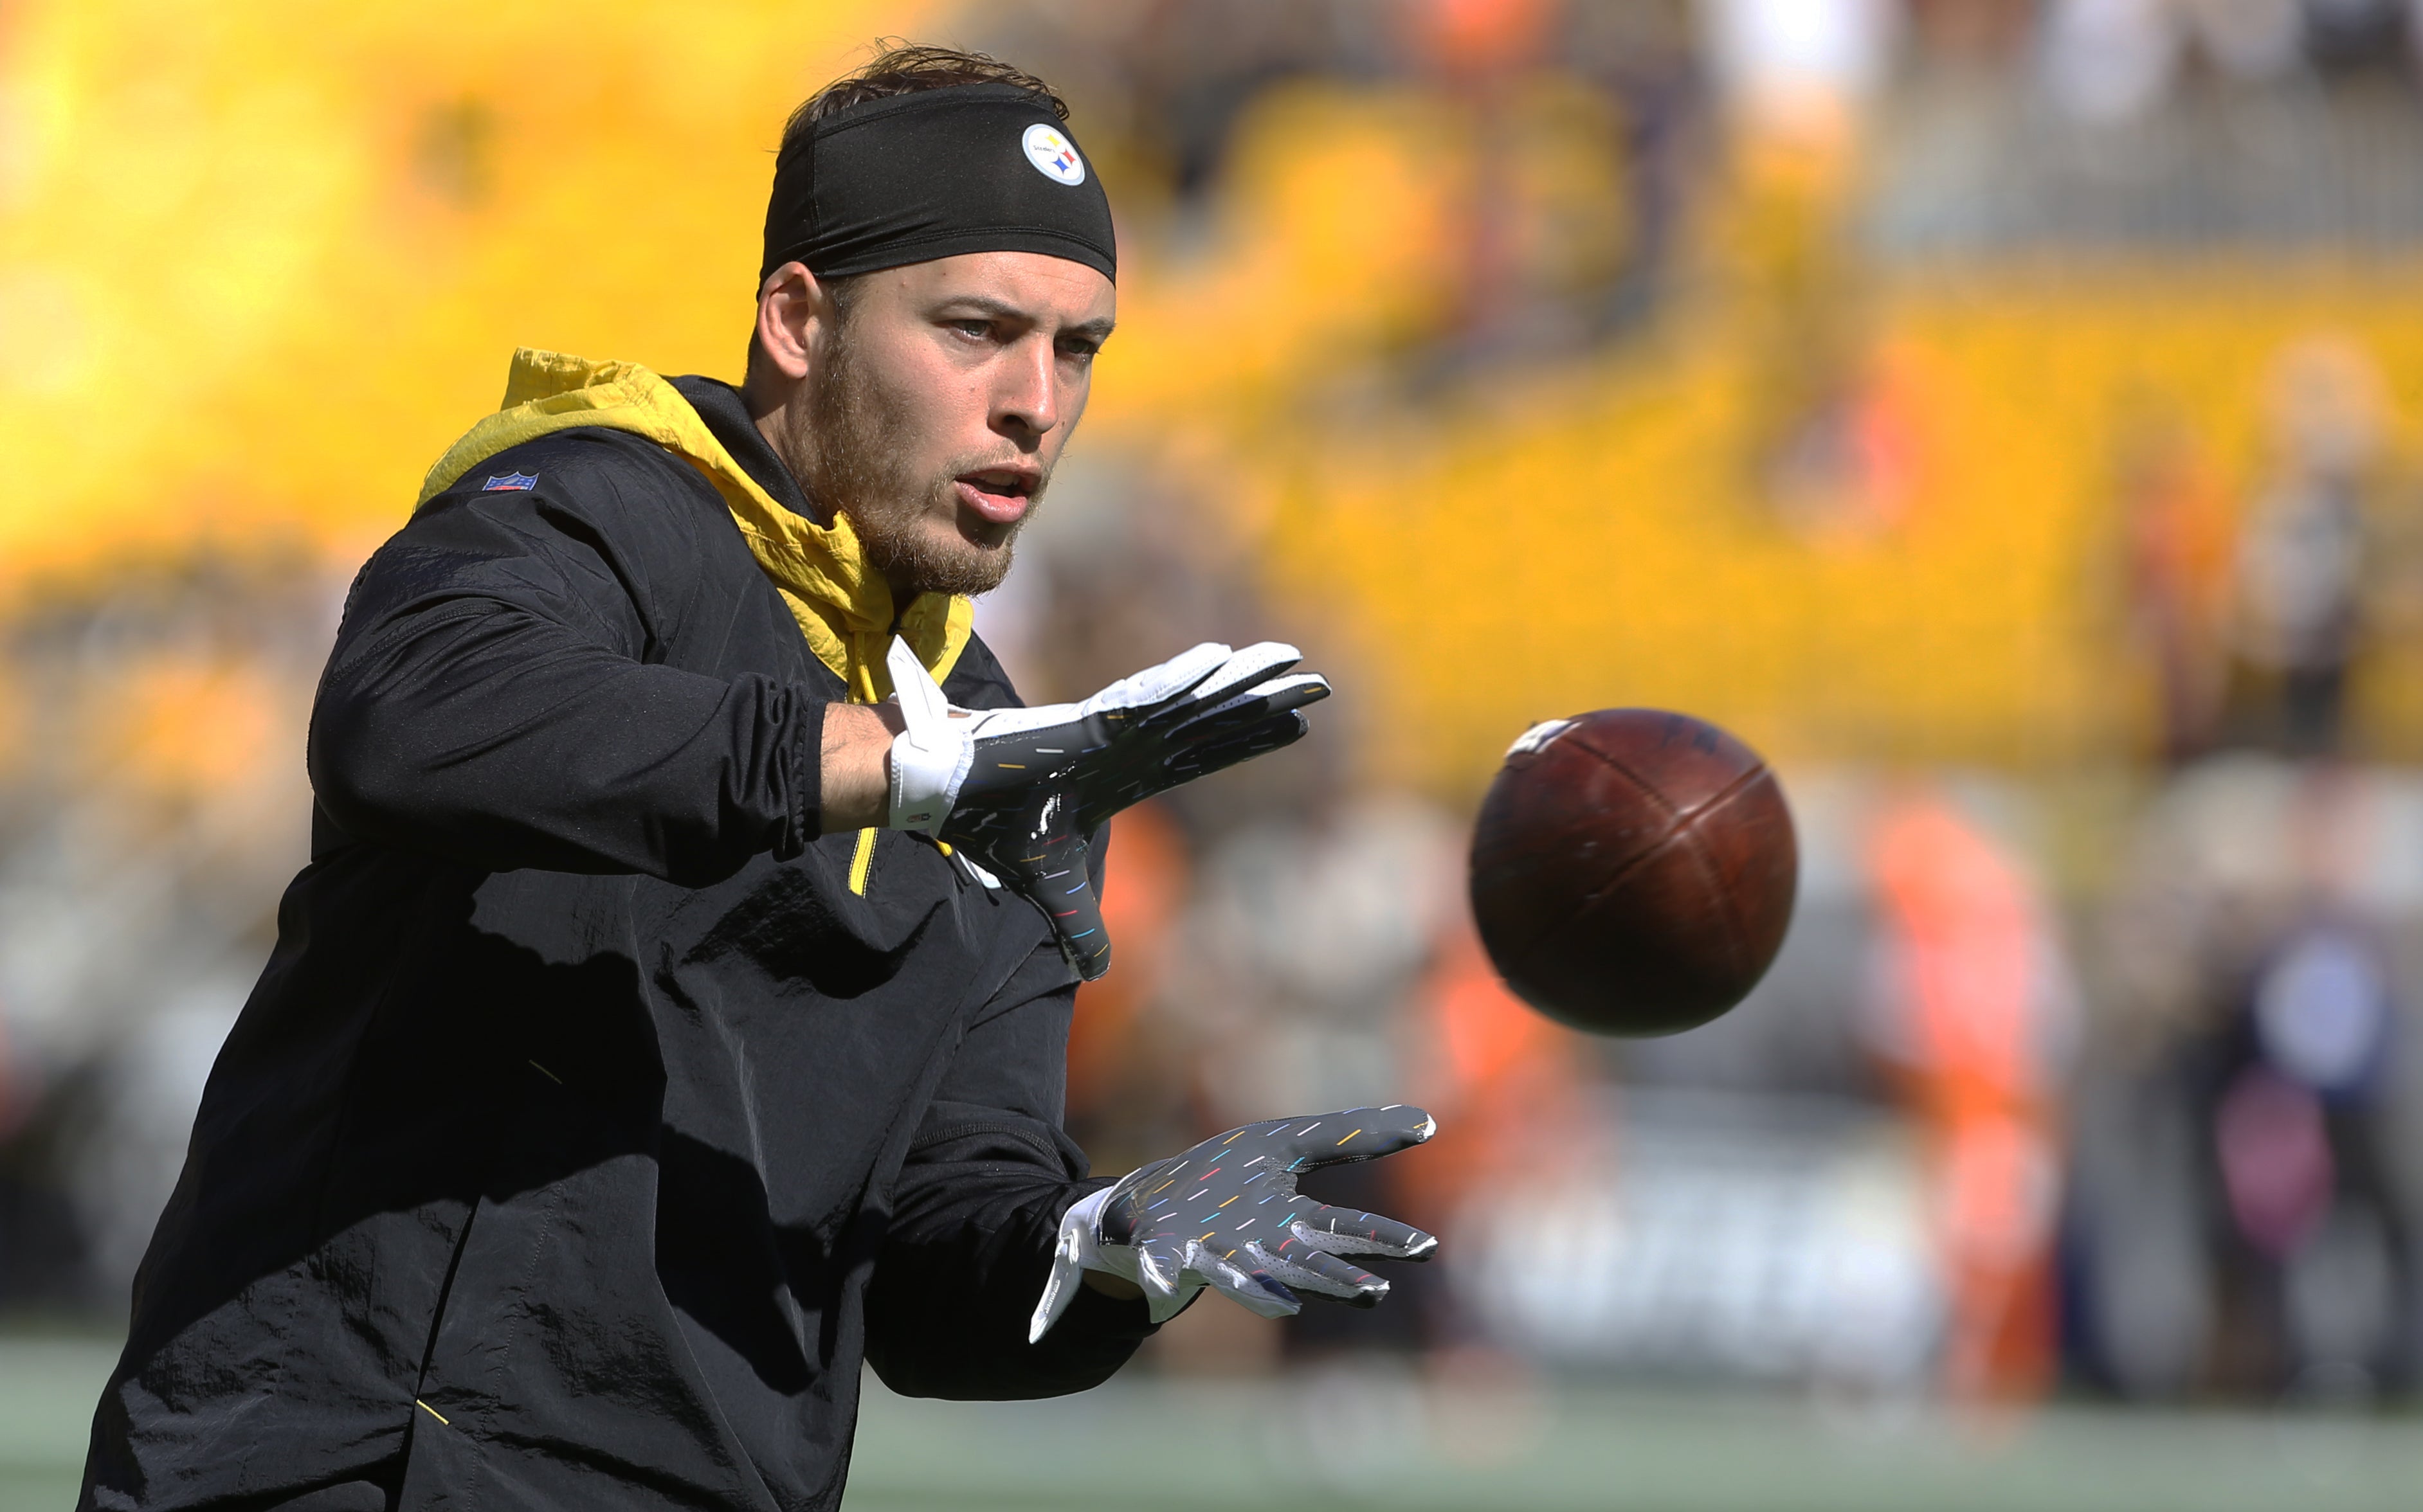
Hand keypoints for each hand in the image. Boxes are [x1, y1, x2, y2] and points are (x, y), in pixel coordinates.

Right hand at [886, 637, 1327, 978]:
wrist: (946, 792)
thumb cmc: (997, 823)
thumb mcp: (1052, 889)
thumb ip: (1080, 924)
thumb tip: (1098, 975)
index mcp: (1130, 773)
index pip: (1206, 751)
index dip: (1253, 736)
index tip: (1300, 720)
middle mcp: (1130, 744)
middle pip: (1214, 720)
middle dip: (1267, 700)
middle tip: (1322, 682)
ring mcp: (1111, 729)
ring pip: (1191, 701)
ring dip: (1242, 680)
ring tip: (1292, 660)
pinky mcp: (1084, 722)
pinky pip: (1144, 698)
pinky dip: (1182, 678)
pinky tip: (1222, 660)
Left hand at [1029, 1105, 1437, 1341]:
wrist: (1155, 1201)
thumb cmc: (1229, 1178)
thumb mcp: (1290, 1144)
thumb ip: (1351, 1135)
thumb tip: (1428, 1122)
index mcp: (1289, 1220)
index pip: (1342, 1230)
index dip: (1380, 1239)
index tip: (1424, 1248)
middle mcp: (1257, 1245)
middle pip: (1303, 1263)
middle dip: (1336, 1279)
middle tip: (1372, 1293)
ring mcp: (1211, 1250)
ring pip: (1243, 1275)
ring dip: (1264, 1290)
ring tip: (1289, 1303)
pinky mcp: (1165, 1247)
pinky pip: (1163, 1263)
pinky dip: (1163, 1275)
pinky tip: (1163, 1286)